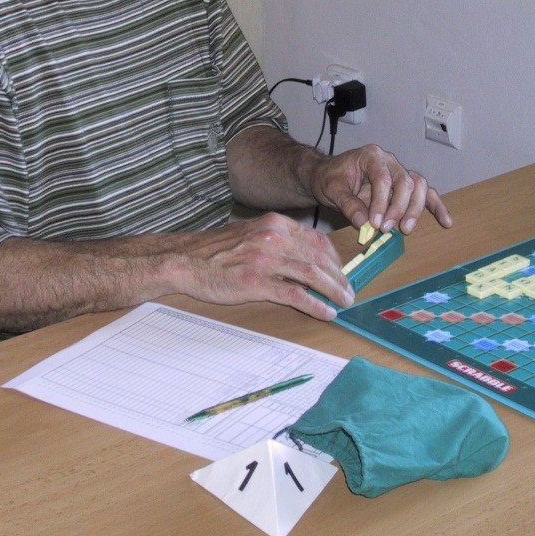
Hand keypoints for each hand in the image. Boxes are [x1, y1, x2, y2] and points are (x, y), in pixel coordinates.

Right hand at [173, 213, 355, 320]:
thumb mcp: (251, 234)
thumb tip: (305, 258)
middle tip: (349, 292)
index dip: (335, 259)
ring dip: (334, 291)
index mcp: (274, 223)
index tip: (343, 273)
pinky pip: (295, 294)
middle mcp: (273, 236)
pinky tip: (326, 312)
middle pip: (319, 258)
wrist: (185, 260)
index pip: (317, 240)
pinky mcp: (256, 281)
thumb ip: (277, 241)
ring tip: (343, 302)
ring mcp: (265, 258)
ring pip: (312, 275)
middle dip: (339, 277)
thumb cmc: (216, 251)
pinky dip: (315, 305)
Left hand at [308, 143, 451, 234]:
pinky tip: (445, 222)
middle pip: (405, 182)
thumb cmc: (330, 179)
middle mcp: (389, 161)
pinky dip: (436, 206)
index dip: (381, 202)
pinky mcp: (404, 186)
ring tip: (405, 228)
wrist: (328, 176)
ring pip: (418, 187)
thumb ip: (347, 204)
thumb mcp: (331, 190)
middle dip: (398, 208)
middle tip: (386, 228)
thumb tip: (364, 223)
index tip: (375, 223)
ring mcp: (400, 172)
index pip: (383, 178)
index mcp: (371, 156)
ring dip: (415, 209)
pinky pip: (425, 193)